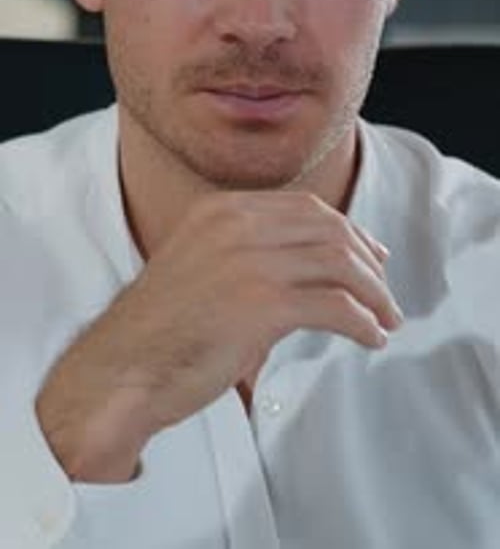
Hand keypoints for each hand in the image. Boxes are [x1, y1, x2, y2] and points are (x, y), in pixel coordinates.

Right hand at [36, 191, 402, 482]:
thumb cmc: (162, 329)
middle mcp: (236, 224)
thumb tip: (312, 270)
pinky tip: (369, 338)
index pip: (304, 207)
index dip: (347, 230)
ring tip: (385, 319)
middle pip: (328, 229)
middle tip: (384, 291)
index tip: (370, 255)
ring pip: (339, 264)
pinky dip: (362, 323)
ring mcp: (249, 261)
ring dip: (373, 294)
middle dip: (367, 261)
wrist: (122, 368)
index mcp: (222, 210)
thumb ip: (250, 255)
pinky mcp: (261, 304)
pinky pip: (335, 306)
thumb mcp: (202, 266)